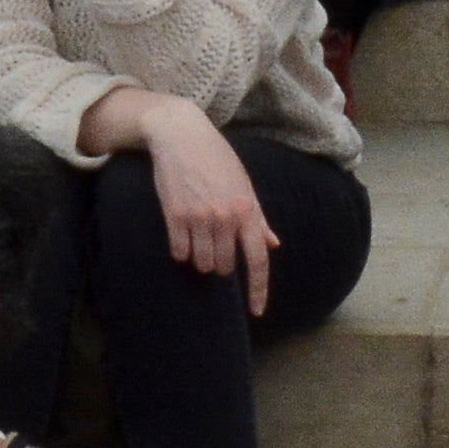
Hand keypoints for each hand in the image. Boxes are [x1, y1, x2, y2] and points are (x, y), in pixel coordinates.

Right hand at [140, 103, 284, 308]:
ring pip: (201, 264)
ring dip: (200, 258)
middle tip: (214, 240)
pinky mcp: (175, 217)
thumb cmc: (217, 158)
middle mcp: (225, 218)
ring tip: (198, 234)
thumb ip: (258, 218)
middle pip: (224, 267)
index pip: (258, 259)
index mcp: (247, 210)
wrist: (181, 135)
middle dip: (220, 262)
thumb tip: (273, 244)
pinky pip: (179, 253)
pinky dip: (181, 249)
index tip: (257, 312)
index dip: (258, 289)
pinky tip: (182, 230)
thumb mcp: (244, 184)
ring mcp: (200, 218)